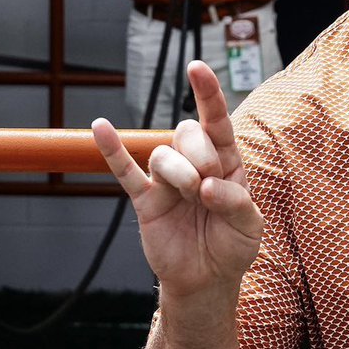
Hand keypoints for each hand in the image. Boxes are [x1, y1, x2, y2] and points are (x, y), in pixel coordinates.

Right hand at [92, 61, 262, 299]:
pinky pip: (124, 171)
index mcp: (224, 161)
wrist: (207, 280)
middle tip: (207, 185)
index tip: (196, 68)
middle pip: (186, 133)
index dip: (207, 93)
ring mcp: (167, 180)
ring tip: (190, 195)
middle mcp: (194, 163)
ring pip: (161, 154)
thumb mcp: (249, 226)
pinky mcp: (146, 201)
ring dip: (178, 171)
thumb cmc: (232, 246)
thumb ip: (235, 201)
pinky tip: (99, 127)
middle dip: (199, 154)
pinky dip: (111, 150)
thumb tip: (206, 186)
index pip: (215, 120)